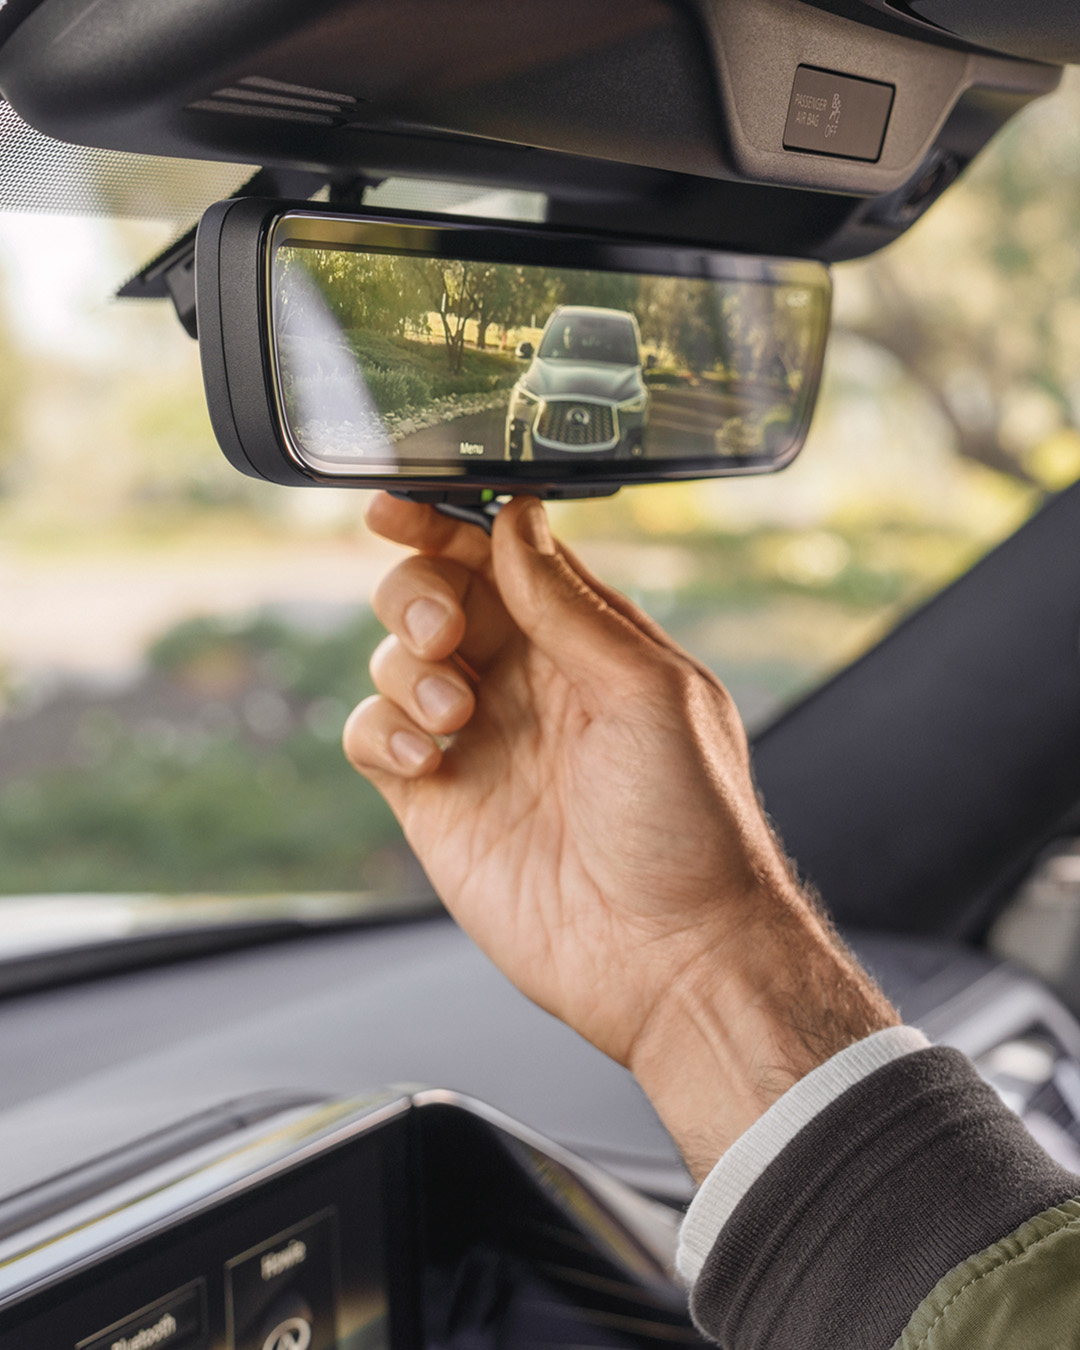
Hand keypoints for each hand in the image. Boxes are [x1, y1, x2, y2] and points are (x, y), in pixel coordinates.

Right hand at [345, 494, 896, 1177]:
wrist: (669, 958)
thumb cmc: (689, 825)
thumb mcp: (648, 691)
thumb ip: (570, 605)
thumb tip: (516, 519)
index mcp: (585, 643)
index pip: (502, 555)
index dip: (447, 523)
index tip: (399, 505)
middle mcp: (527, 682)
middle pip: (436, 594)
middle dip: (418, 590)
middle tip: (444, 631)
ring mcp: (478, 740)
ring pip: (395, 659)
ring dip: (406, 668)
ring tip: (456, 717)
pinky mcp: (436, 799)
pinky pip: (371, 736)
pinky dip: (380, 732)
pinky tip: (426, 761)